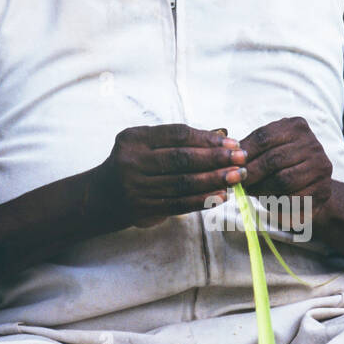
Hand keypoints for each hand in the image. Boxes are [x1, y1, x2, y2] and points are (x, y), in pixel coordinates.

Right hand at [96, 124, 247, 229]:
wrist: (101, 197)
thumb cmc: (134, 165)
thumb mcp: (146, 145)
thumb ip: (178, 141)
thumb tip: (222, 135)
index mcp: (134, 139)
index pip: (177, 135)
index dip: (208, 138)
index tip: (232, 142)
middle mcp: (132, 161)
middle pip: (182, 159)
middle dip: (216, 159)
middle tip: (241, 159)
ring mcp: (136, 187)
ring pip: (183, 183)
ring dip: (214, 180)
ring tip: (237, 177)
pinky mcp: (143, 208)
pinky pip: (179, 204)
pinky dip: (203, 200)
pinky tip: (221, 196)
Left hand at [238, 117, 333, 224]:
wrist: (310, 188)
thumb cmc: (281, 166)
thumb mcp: (267, 150)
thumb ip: (252, 150)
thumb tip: (229, 157)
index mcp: (297, 127)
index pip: (264, 137)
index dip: (244, 152)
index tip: (229, 164)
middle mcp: (312, 144)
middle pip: (273, 159)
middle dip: (251, 173)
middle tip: (236, 182)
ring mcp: (321, 167)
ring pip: (283, 180)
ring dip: (261, 189)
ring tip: (249, 192)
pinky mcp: (323, 190)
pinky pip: (293, 198)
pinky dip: (276, 202)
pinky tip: (267, 201)